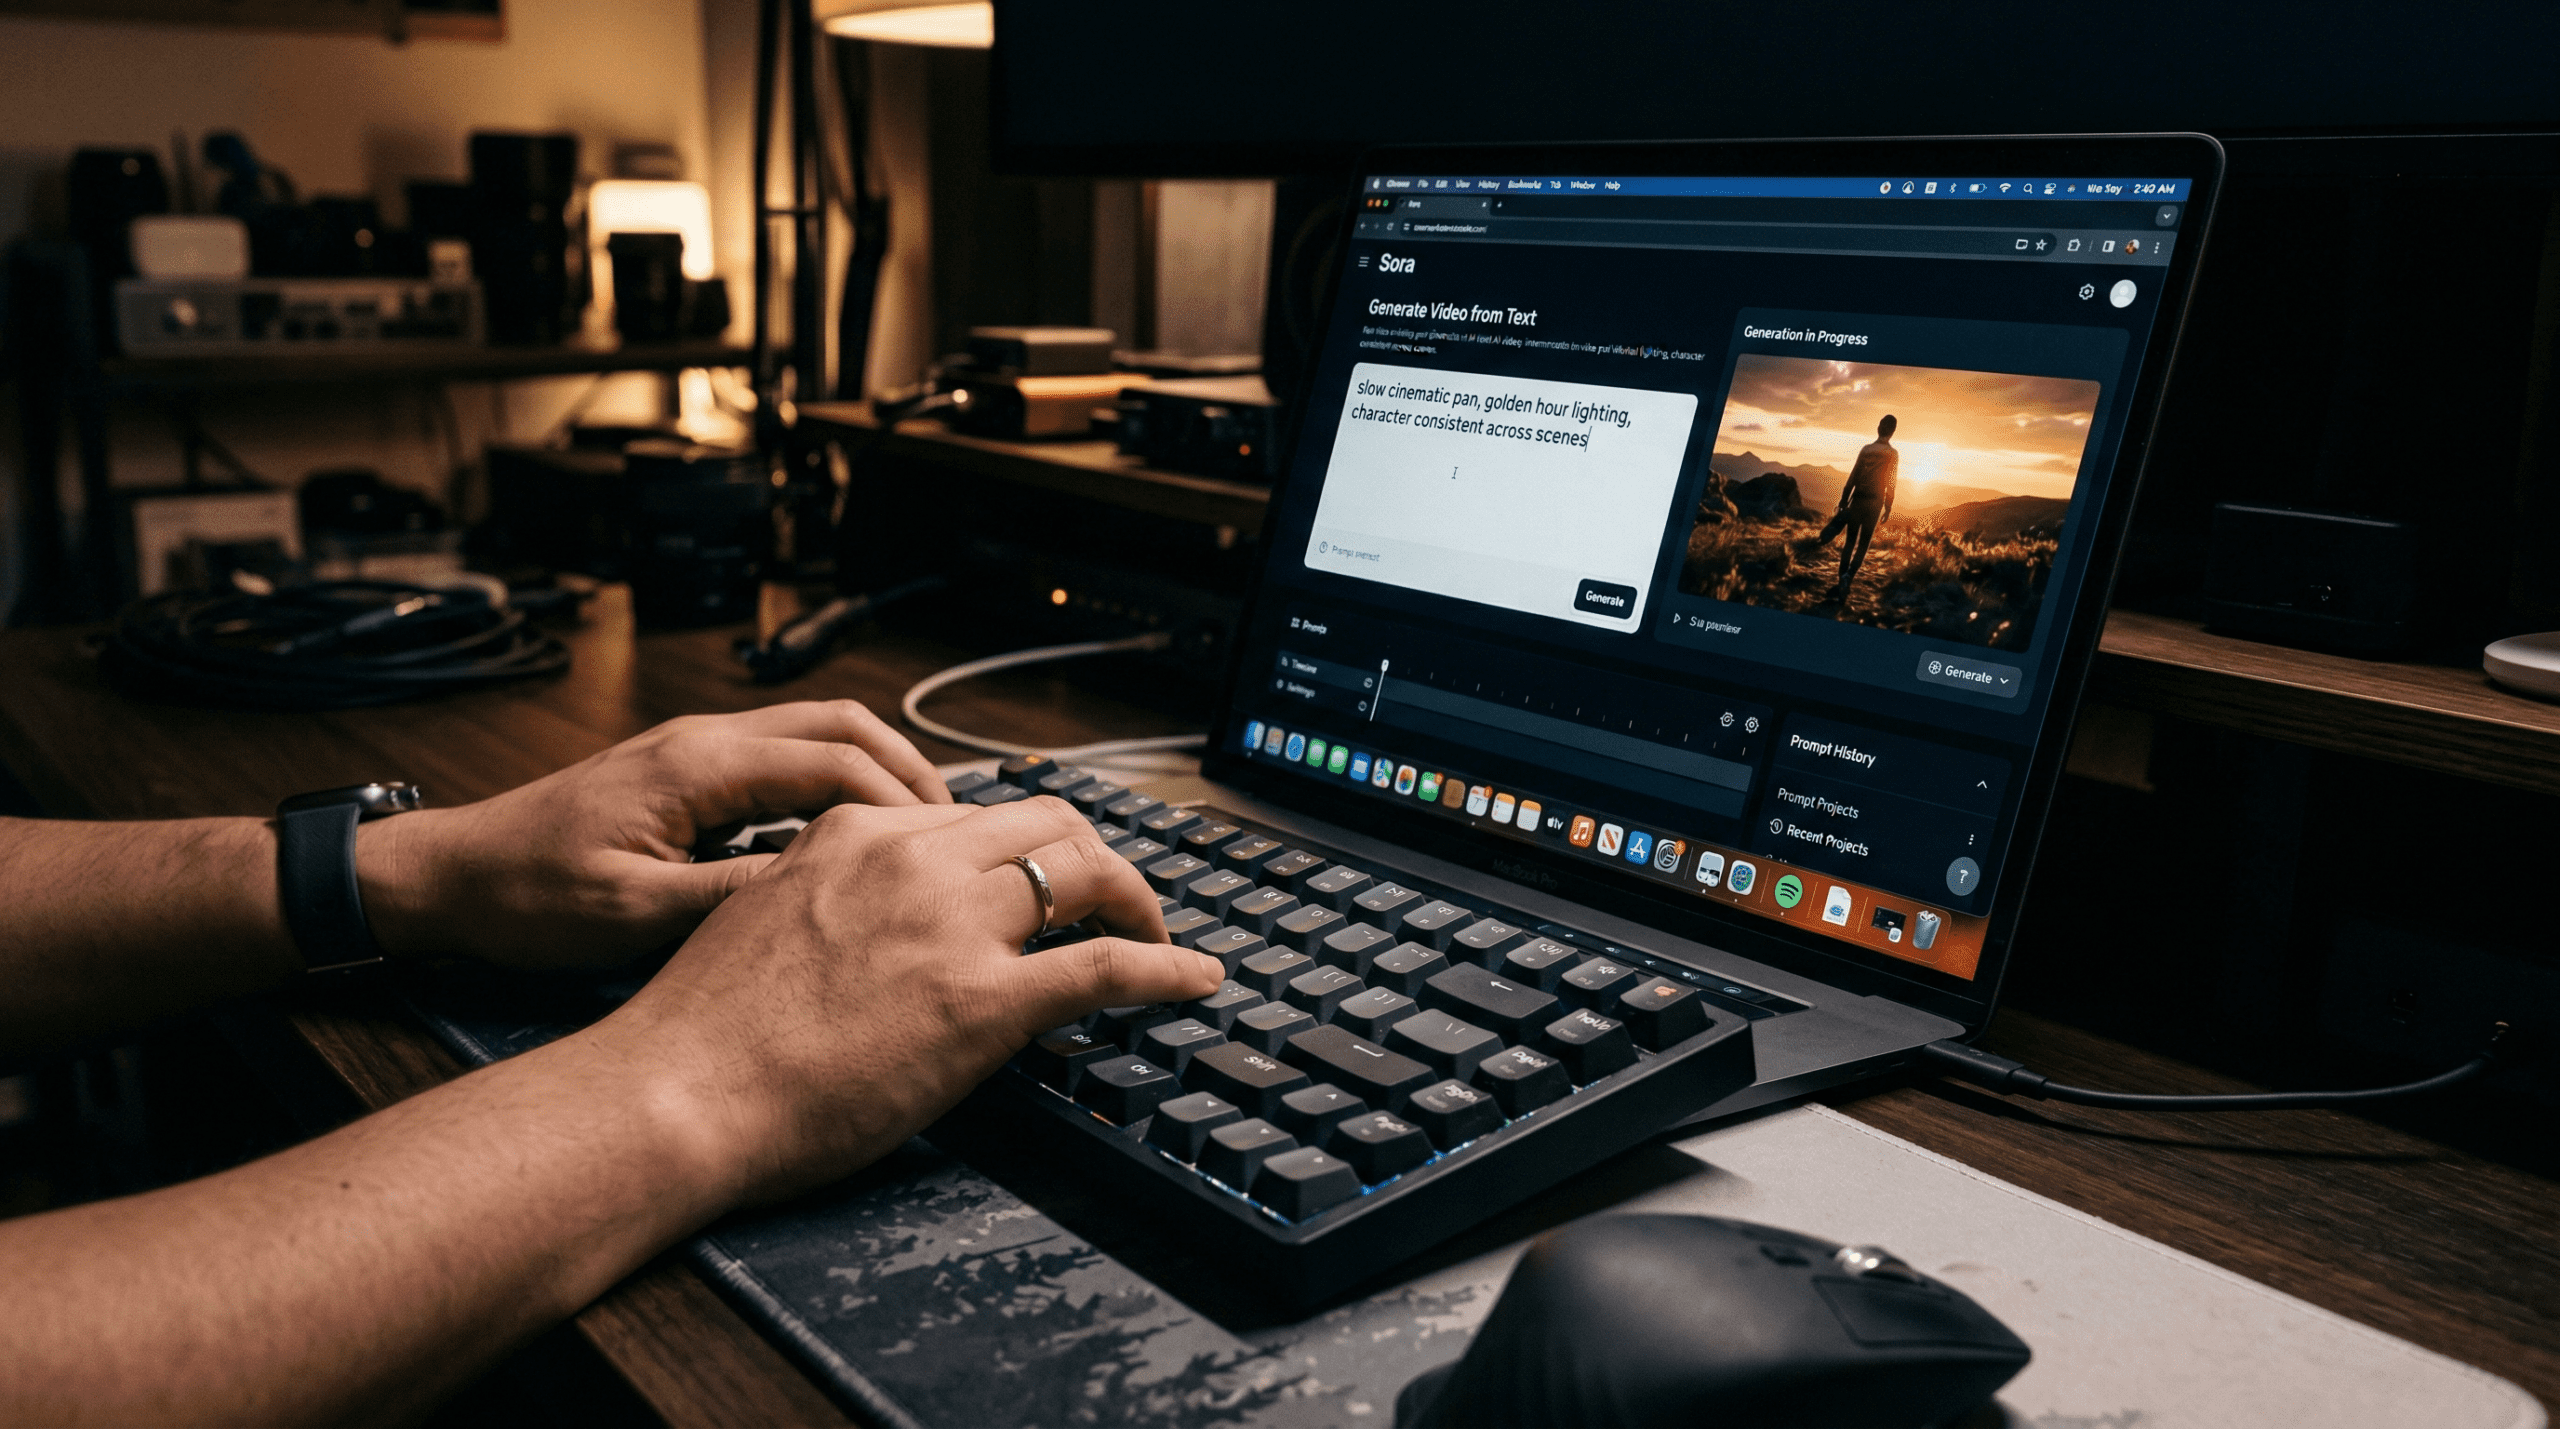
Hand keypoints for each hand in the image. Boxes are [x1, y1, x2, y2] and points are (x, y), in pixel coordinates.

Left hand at [359, 701, 949, 968]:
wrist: (454, 876)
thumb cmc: (527, 896)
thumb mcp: (633, 914)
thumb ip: (731, 897)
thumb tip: (822, 895)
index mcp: (698, 765)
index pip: (833, 761)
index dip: (901, 804)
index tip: (946, 848)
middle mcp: (703, 740)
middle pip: (841, 726)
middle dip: (909, 771)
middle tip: (959, 829)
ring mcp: (695, 749)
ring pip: (817, 734)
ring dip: (877, 772)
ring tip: (924, 831)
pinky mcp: (687, 771)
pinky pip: (784, 757)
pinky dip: (836, 783)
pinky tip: (855, 835)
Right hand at [592, 796, 1220, 1203]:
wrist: (675, 1091)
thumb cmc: (702, 1033)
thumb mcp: (763, 918)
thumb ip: (832, 897)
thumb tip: (877, 921)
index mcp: (855, 833)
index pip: (972, 815)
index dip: (1024, 846)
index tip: (1043, 876)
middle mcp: (912, 860)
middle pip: (1045, 825)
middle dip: (1093, 859)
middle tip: (1114, 902)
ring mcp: (952, 926)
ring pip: (1086, 872)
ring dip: (1135, 901)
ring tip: (1156, 935)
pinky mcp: (983, 1001)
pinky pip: (1108, 966)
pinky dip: (1168, 967)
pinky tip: (1196, 980)